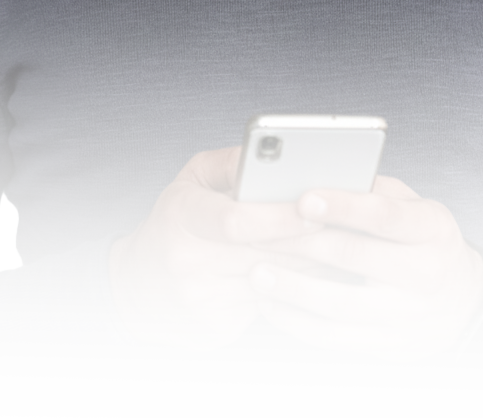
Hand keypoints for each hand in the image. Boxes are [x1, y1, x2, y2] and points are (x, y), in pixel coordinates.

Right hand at [108, 147, 342, 351]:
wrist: (133, 291)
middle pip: (263, 252)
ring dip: (314, 267)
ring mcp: (203, 299)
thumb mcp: (190, 180)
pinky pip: (269, 306)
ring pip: (274, 282)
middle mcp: (189, 260)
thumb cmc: (173, 223)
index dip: (281, 216)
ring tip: (345, 249)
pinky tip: (321, 279)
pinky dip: (299, 291)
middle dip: (310, 240)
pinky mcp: (217, 328)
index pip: (236, 219)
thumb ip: (230, 163)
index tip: (317, 207)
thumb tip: (273, 155)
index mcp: (182, 216)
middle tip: (349, 227)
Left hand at [247, 176, 482, 362]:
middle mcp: (423, 272)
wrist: (465, 304)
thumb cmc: (426, 242)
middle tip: (259, 232)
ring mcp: (406, 313)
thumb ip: (375, 191)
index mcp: (430, 229)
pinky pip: (336, 338)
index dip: (342, 205)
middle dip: (301, 243)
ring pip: (340, 303)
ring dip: (293, 289)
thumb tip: (321, 173)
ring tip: (257, 273)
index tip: (303, 199)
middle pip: (353, 255)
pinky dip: (298, 324)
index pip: (382, 215)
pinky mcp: (388, 344)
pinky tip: (271, 306)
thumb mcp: (416, 208)